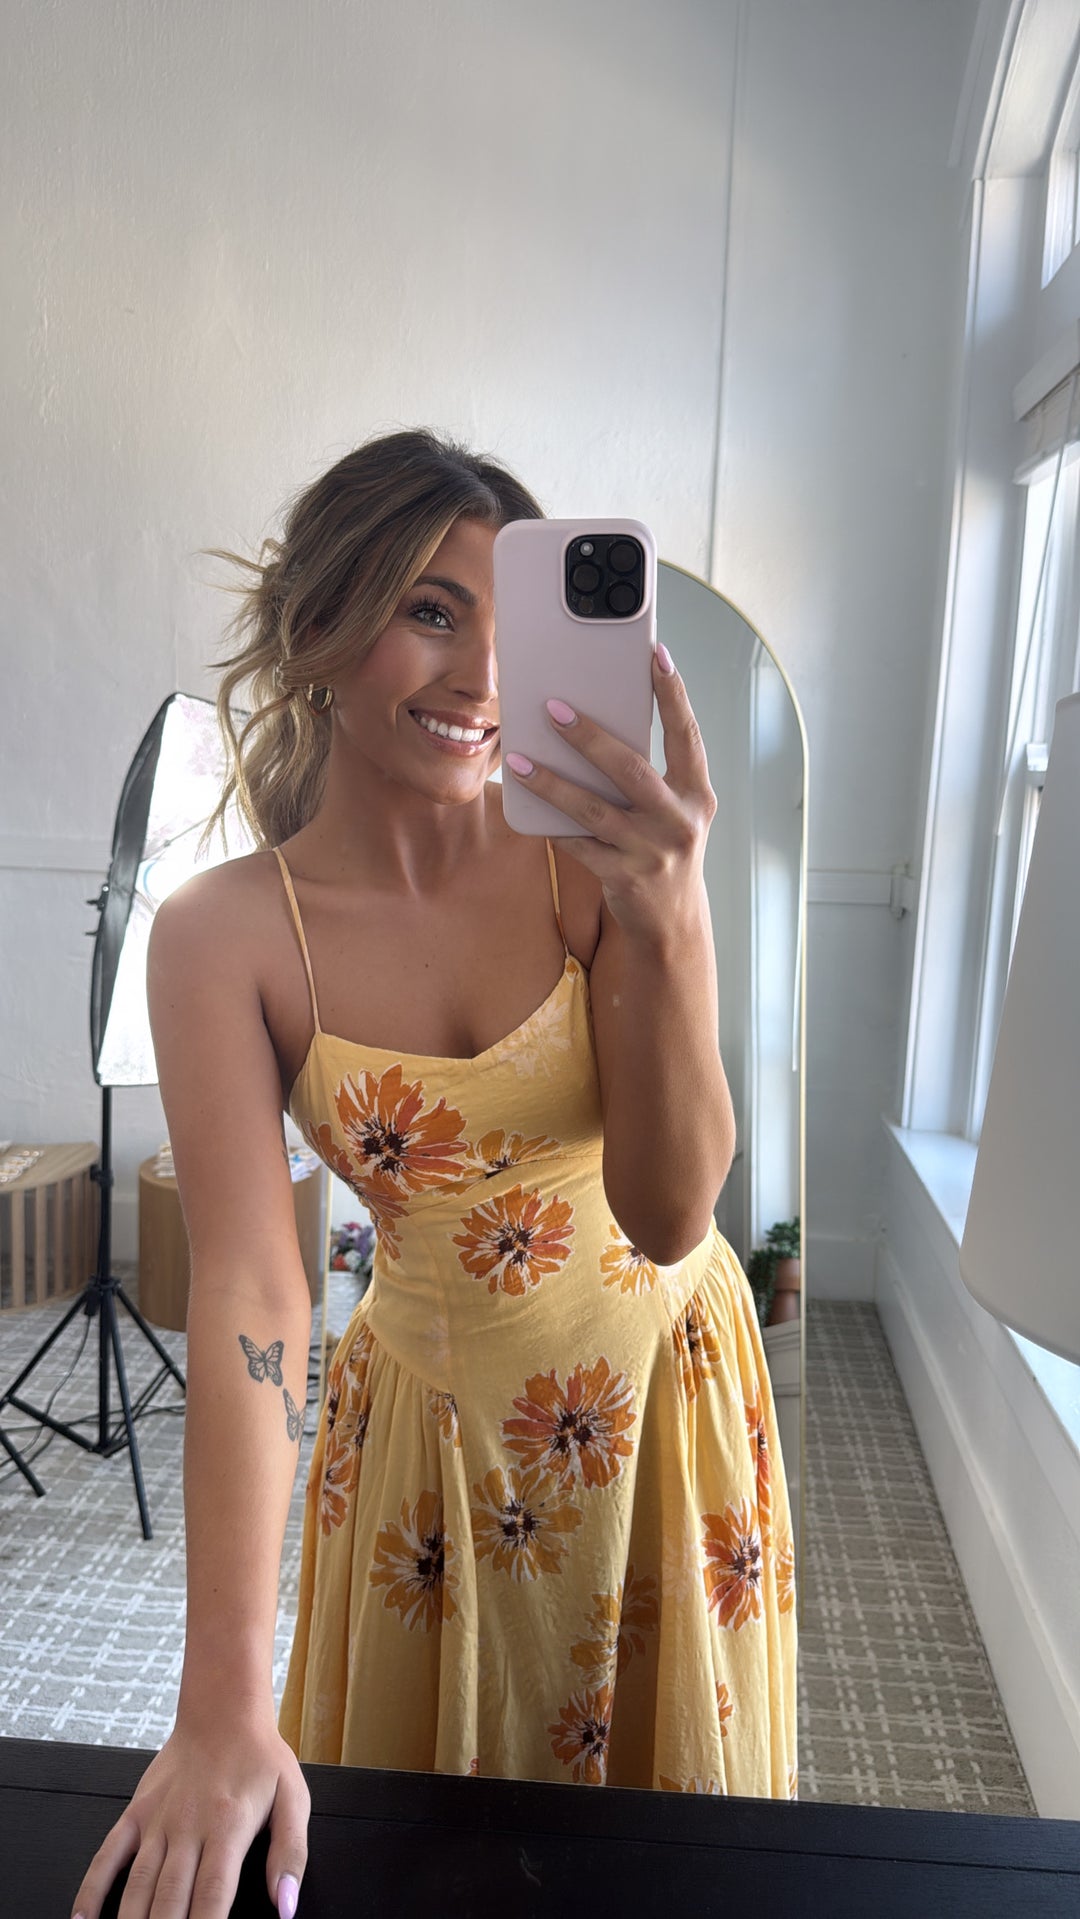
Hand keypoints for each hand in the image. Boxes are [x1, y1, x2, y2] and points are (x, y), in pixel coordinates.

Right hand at [70, 1713, 308, 1918]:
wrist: (223, 1710)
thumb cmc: (259, 1757)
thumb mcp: (293, 1799)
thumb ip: (291, 1855)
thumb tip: (287, 1904)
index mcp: (228, 1826)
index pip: (212, 1896)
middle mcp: (188, 1826)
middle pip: (170, 1900)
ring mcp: (157, 1821)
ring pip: (138, 1885)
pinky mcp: (136, 1812)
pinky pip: (108, 1855)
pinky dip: (91, 1889)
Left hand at [504, 643, 716, 945]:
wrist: (671, 922)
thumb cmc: (664, 850)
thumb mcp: (672, 811)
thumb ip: (648, 776)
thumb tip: (594, 730)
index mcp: (697, 794)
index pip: (686, 735)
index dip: (673, 694)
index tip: (655, 655)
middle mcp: (679, 820)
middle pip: (630, 769)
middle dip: (590, 737)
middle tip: (554, 707)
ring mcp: (652, 851)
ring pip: (593, 809)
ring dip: (552, 782)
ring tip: (519, 760)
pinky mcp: (624, 877)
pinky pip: (578, 845)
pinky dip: (552, 825)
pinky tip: (527, 805)